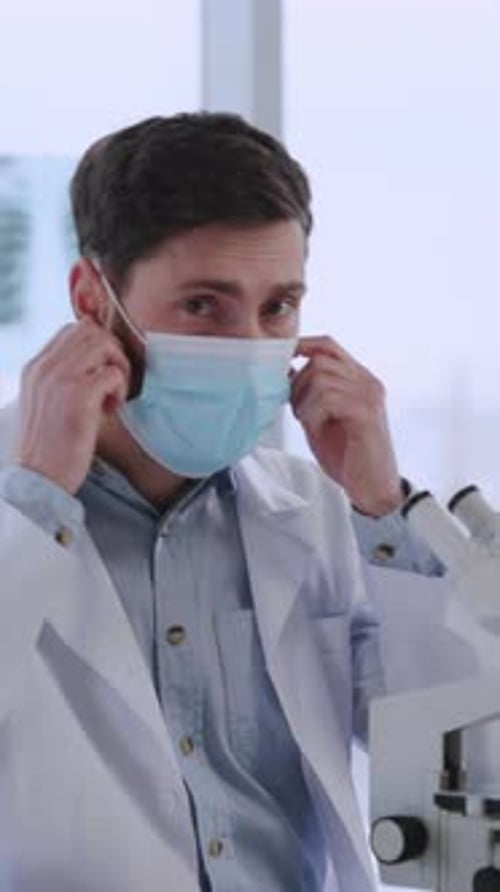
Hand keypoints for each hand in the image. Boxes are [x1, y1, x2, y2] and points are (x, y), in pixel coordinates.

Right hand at [15, 319, 129, 493]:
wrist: (38, 480)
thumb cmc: (50, 448)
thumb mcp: (48, 405)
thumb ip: (63, 381)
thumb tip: (97, 366)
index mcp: (35, 368)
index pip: (72, 330)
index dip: (97, 346)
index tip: (103, 373)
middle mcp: (44, 367)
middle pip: (91, 330)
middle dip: (112, 353)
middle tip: (114, 384)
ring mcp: (59, 379)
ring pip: (103, 343)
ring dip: (117, 367)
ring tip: (113, 396)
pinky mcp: (77, 396)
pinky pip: (112, 373)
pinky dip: (119, 389)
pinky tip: (111, 410)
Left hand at [291, 335, 402, 515]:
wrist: (372, 487)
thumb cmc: (346, 455)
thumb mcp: (321, 417)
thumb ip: (308, 394)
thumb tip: (284, 372)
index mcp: (358, 379)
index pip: (328, 346)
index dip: (301, 346)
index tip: (281, 360)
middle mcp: (367, 382)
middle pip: (320, 360)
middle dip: (298, 384)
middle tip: (298, 411)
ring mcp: (369, 396)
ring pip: (321, 378)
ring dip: (304, 401)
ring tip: (308, 422)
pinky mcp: (366, 413)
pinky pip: (328, 399)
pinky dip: (313, 414)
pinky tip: (316, 429)